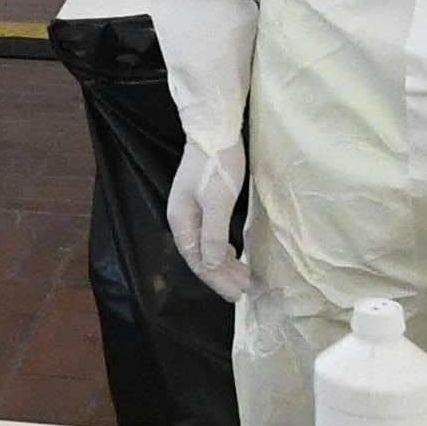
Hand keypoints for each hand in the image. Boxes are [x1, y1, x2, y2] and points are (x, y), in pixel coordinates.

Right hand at [164, 139, 252, 302]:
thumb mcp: (218, 200)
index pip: (197, 260)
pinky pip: (211, 237)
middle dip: (221, 276)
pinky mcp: (203, 203)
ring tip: (244, 278)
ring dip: (224, 265)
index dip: (217, 280)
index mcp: (182, 221)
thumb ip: (213, 234)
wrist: (215, 130)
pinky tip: (234, 255)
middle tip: (245, 292)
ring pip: (206, 247)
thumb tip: (209, 264)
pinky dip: (222, 250)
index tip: (237, 295)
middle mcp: (183, 219)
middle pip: (200, 256)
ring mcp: (191, 211)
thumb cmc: (217, 165)